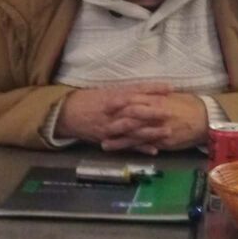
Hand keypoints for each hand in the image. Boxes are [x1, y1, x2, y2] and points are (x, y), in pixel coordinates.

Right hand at [55, 83, 171, 154]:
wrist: (67, 114)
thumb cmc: (89, 100)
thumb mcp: (106, 91)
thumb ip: (126, 91)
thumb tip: (148, 90)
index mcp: (112, 96)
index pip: (136, 91)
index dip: (153, 89)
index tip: (169, 88)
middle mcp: (112, 112)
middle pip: (135, 111)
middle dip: (153, 112)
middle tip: (170, 111)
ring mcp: (110, 127)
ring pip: (132, 130)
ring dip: (151, 132)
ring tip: (167, 131)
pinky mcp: (108, 139)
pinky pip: (126, 145)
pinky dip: (140, 148)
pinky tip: (154, 150)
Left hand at [101, 91, 208, 152]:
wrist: (205, 118)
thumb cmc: (187, 105)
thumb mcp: (169, 97)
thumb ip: (154, 96)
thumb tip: (141, 93)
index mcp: (156, 99)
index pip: (133, 99)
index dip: (118, 102)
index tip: (104, 104)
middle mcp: (155, 112)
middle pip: (130, 116)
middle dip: (113, 121)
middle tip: (98, 125)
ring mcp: (158, 127)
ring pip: (134, 133)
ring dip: (118, 139)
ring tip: (103, 143)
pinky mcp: (163, 140)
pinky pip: (146, 145)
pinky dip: (134, 148)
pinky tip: (123, 152)